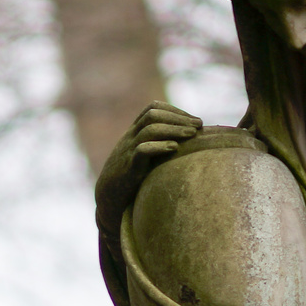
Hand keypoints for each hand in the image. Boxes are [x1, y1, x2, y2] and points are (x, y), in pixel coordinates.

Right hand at [95, 102, 201, 235]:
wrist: (107, 196)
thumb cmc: (130, 177)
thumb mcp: (142, 155)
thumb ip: (158, 145)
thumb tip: (188, 143)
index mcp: (134, 132)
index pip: (153, 109)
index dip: (174, 110)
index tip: (194, 120)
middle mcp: (130, 137)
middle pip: (152, 115)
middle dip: (178, 117)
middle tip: (199, 125)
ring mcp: (128, 151)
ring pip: (149, 130)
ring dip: (173, 130)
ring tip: (192, 134)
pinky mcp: (128, 168)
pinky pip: (141, 151)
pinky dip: (159, 147)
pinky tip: (174, 148)